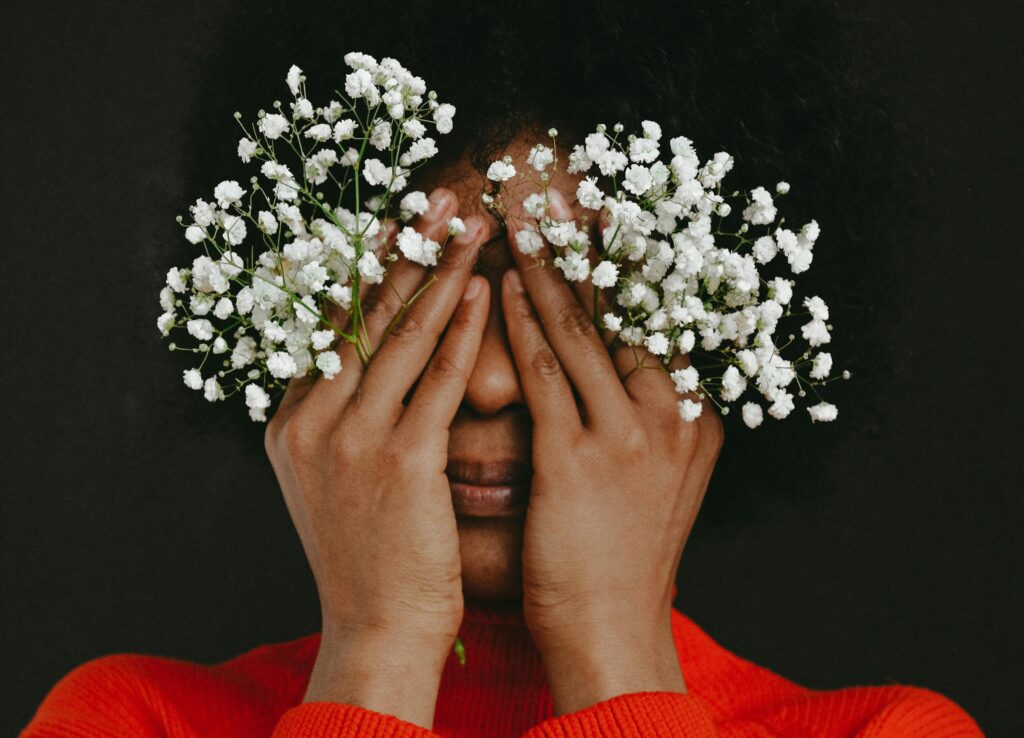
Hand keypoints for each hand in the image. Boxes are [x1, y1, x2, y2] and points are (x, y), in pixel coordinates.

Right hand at [263, 189, 491, 727]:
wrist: (375, 628)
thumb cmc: (368, 556)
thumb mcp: (334, 479)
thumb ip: (342, 419)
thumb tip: (372, 363)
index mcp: (290, 422)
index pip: (329, 325)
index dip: (367, 267)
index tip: (398, 221)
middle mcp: (310, 421)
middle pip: (362, 314)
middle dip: (405, 250)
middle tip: (439, 198)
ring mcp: (350, 439)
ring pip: (400, 335)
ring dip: (440, 273)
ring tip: (469, 226)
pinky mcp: (399, 461)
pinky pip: (437, 380)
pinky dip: (461, 330)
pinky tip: (482, 291)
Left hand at [499, 192, 723, 714]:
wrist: (613, 627)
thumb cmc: (622, 554)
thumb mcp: (655, 477)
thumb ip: (647, 418)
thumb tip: (621, 365)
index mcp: (695, 415)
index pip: (660, 319)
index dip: (630, 264)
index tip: (605, 215)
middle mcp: (674, 413)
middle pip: (626, 308)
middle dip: (588, 250)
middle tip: (558, 197)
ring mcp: (631, 434)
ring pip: (583, 329)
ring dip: (546, 271)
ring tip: (521, 224)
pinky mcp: (580, 457)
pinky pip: (546, 371)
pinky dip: (522, 322)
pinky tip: (500, 288)